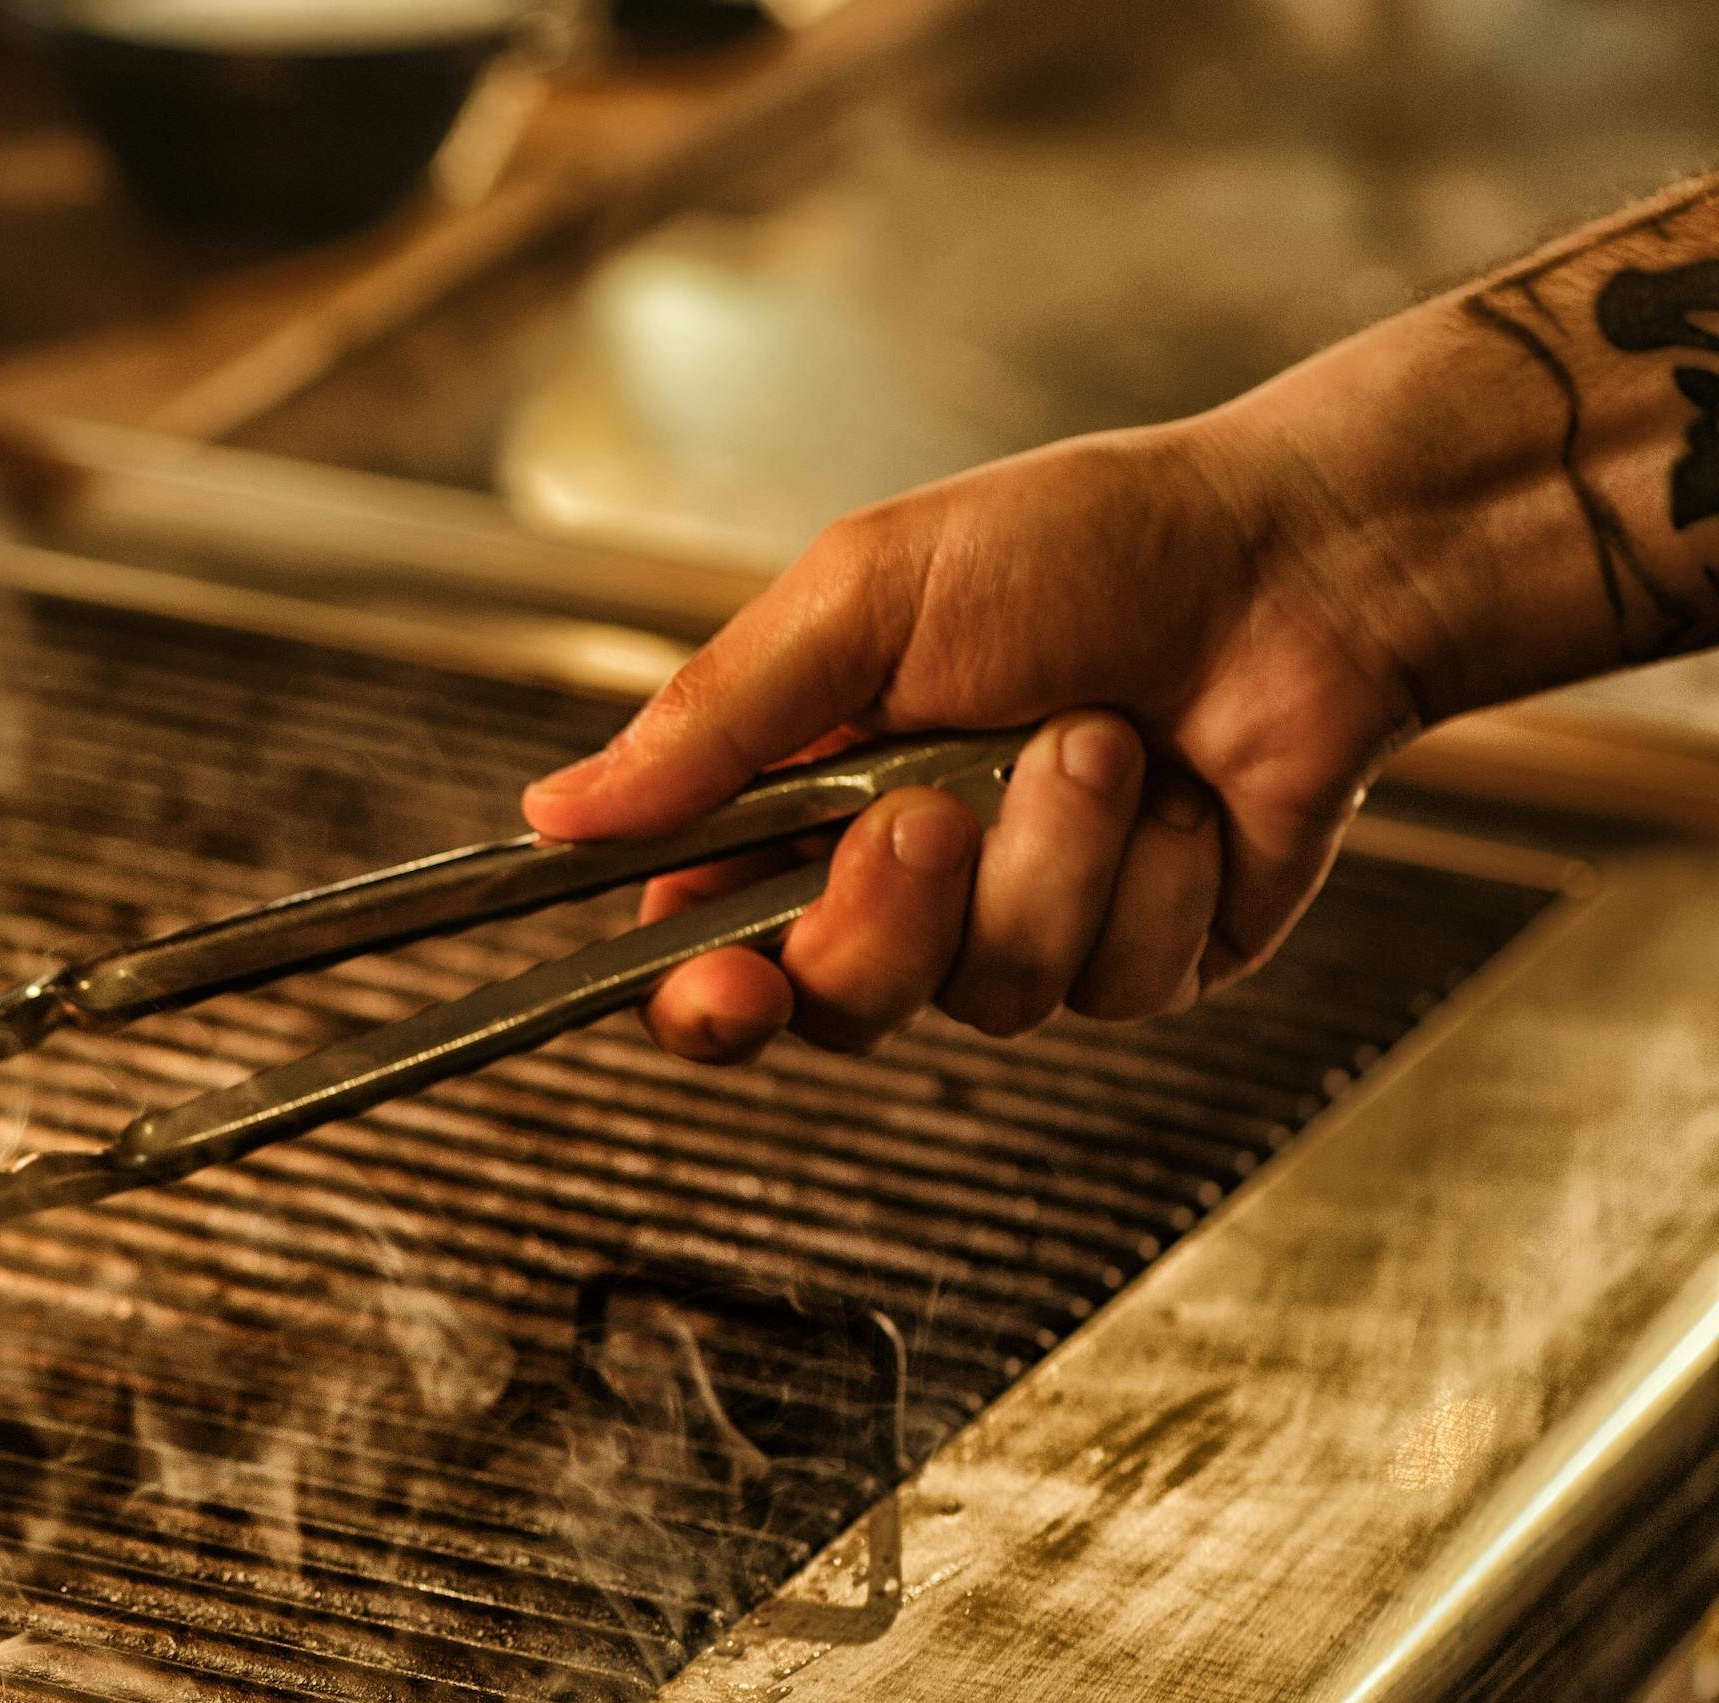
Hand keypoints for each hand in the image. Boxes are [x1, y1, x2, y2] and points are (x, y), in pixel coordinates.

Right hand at [520, 412, 1427, 1063]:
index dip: (699, 1000)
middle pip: (835, 1003)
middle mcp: (905, 885)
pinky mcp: (1143, 963)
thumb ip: (709, 719)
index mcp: (802, 802)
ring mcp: (1025, 933)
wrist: (1302, 559)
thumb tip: (555, 811)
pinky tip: (1183, 790)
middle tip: (928, 810)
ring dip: (1047, 859)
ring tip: (1102, 739)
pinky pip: (1111, 981)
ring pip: (985, 997)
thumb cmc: (1087, 544)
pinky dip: (1148, 873)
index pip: (702, 952)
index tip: (723, 987)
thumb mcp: (862, 597)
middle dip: (886, 913)